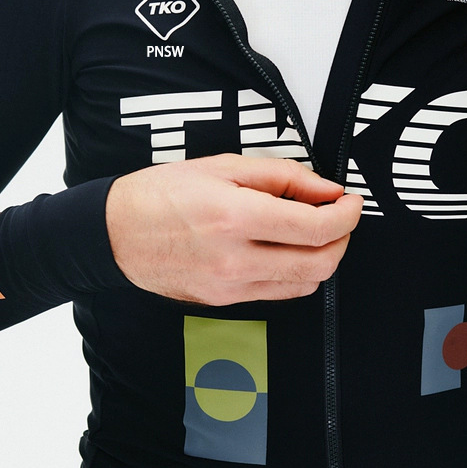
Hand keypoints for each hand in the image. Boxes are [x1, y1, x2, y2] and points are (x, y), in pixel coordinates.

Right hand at [105, 154, 362, 304]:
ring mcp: (230, 287)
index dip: (346, 215)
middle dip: (343, 239)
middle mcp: (236, 259)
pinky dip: (296, 272)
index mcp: (236, 217)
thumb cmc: (162, 193)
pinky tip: (287, 249)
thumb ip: (282, 176)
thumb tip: (325, 188)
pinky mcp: (224, 301)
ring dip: (323, 258)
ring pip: (304, 284)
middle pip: (319, 263)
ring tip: (314, 231)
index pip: (315, 228)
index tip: (352, 202)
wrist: (114, 233)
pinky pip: (279, 294)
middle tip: (340, 216)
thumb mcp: (224, 166)